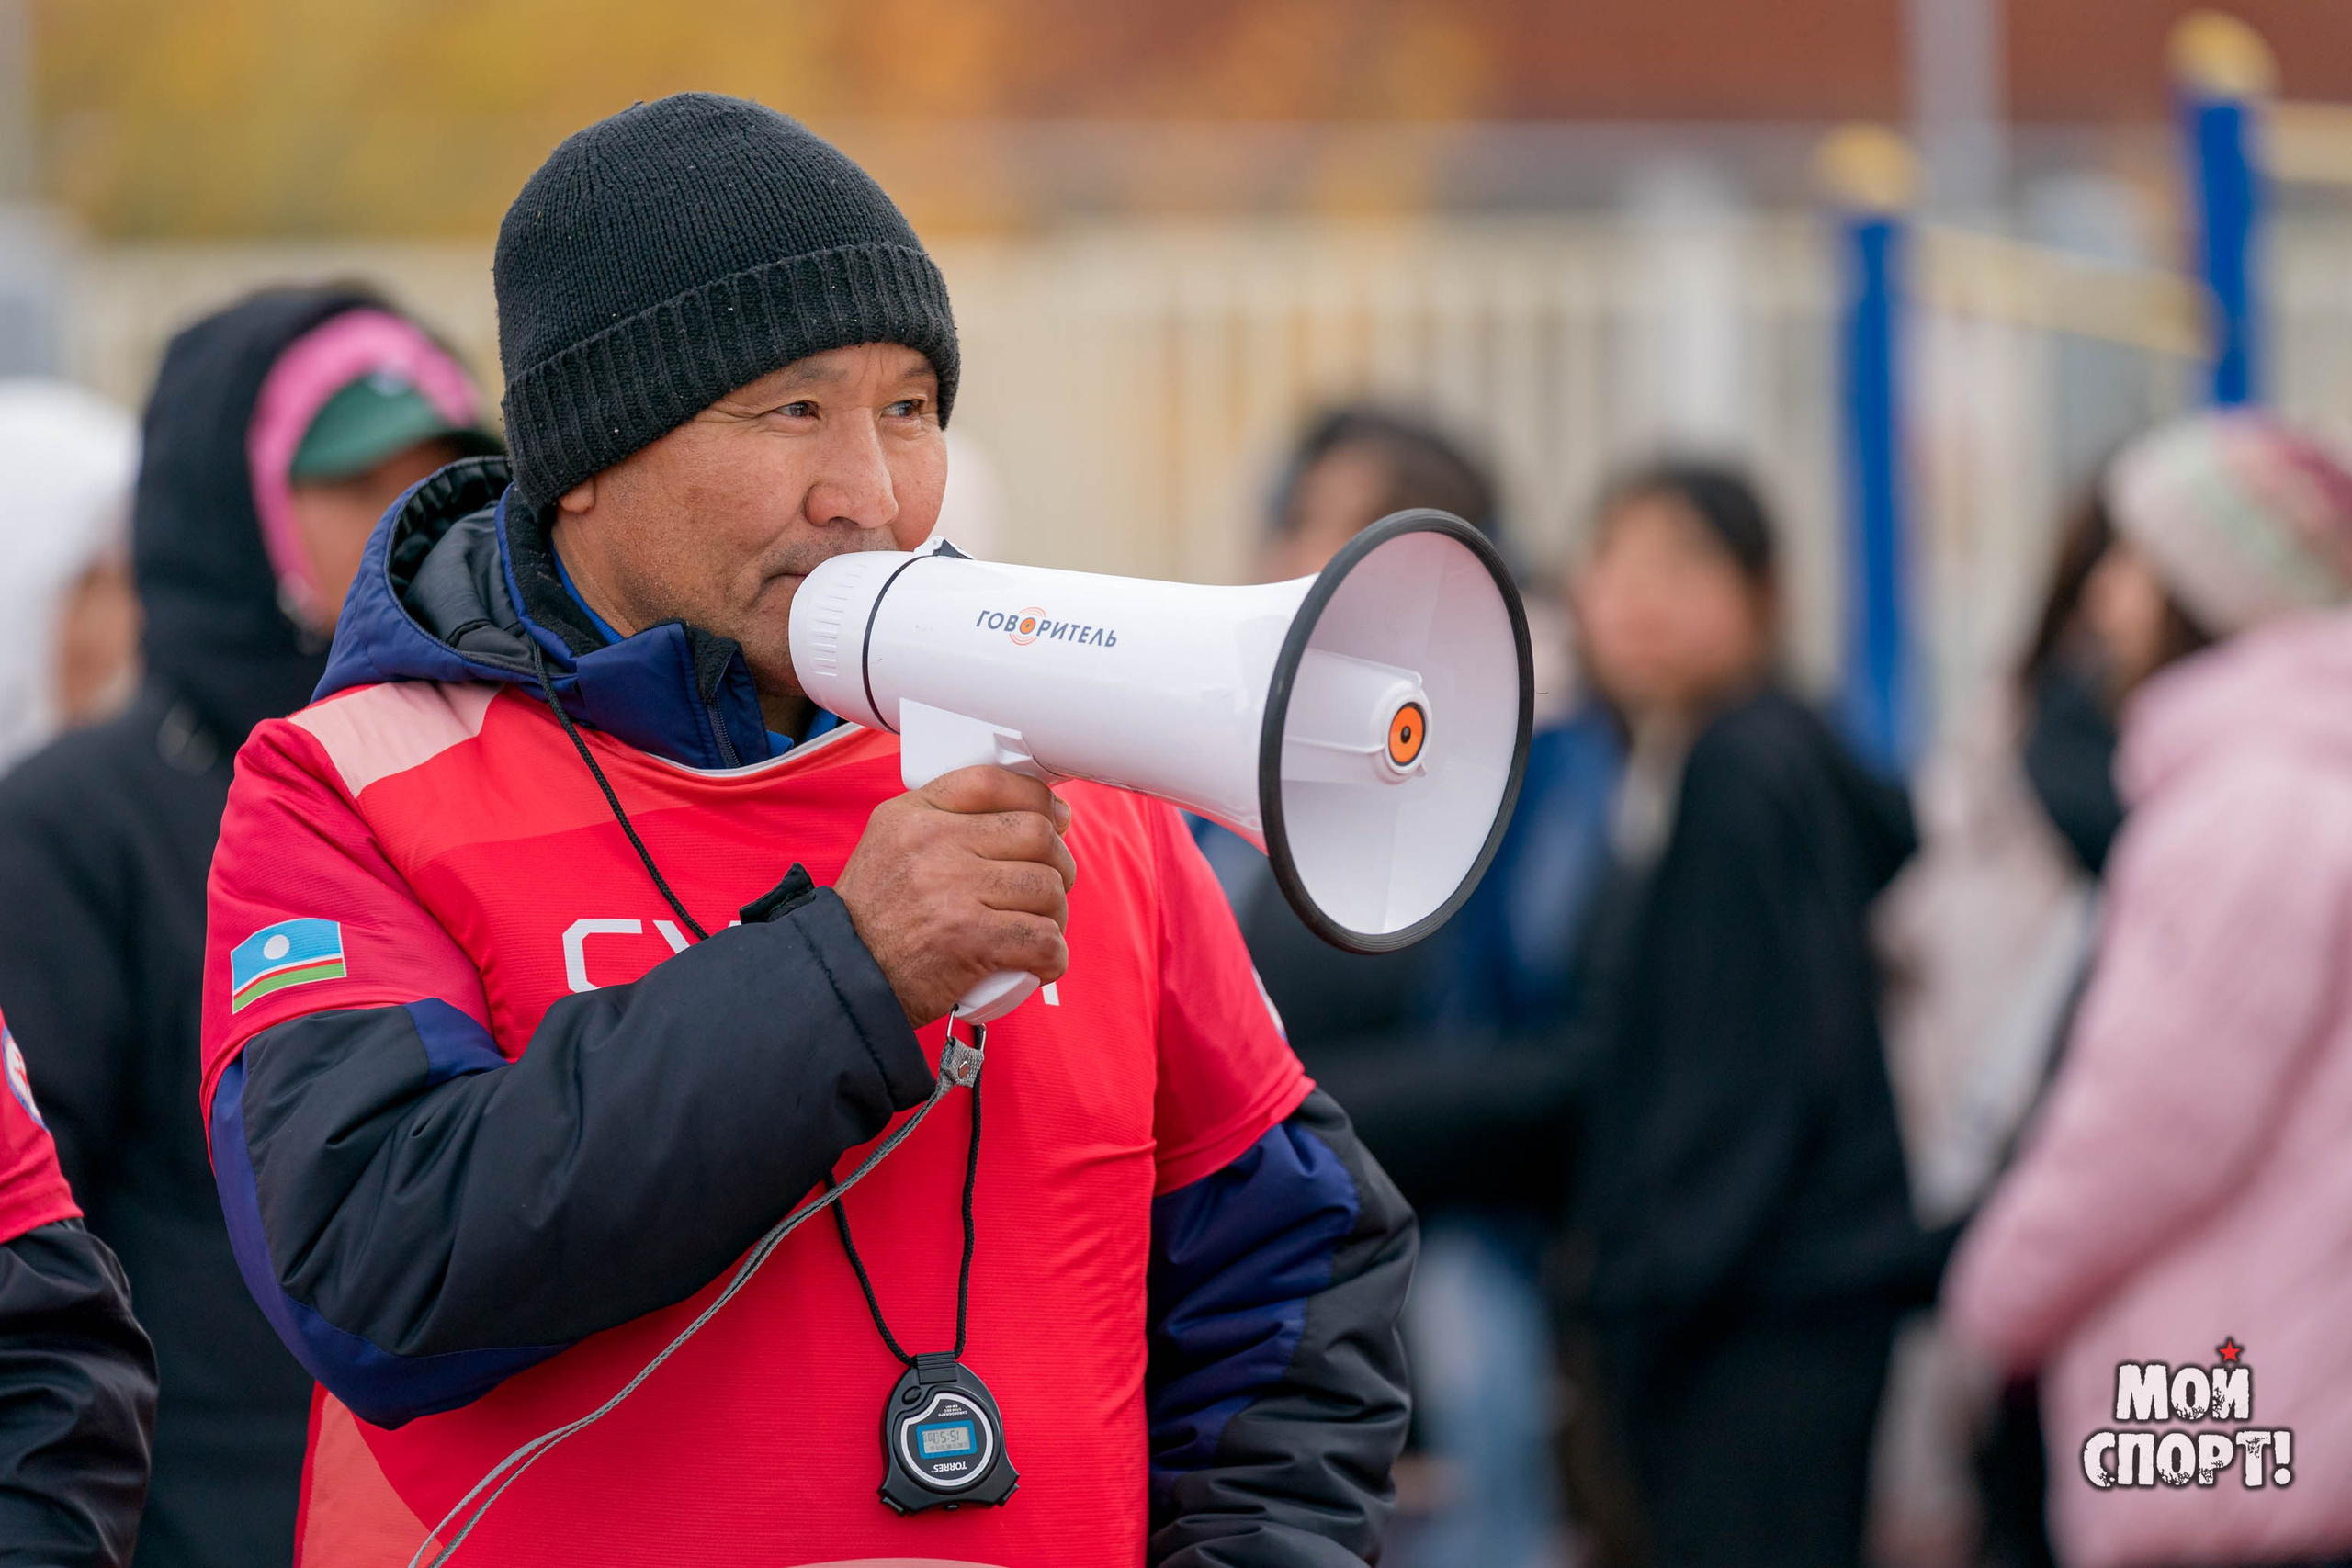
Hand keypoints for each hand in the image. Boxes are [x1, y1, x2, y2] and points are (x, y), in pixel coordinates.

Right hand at [834, 766, 1078, 1025]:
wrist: (842, 977)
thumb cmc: (874, 918)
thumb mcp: (890, 844)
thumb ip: (943, 821)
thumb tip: (1030, 814)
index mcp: (914, 815)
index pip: (993, 782)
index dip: (1038, 800)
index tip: (1054, 820)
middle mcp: (933, 843)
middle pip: (1035, 835)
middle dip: (1058, 864)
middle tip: (1049, 888)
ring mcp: (952, 890)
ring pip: (1046, 888)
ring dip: (1055, 914)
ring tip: (1038, 929)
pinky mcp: (969, 939)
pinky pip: (1042, 938)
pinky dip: (1052, 956)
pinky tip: (1040, 962)